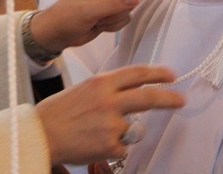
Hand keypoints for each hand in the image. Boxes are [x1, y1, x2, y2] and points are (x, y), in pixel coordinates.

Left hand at [31, 0, 140, 53]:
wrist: (57, 35)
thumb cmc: (64, 17)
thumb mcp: (88, 10)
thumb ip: (112, 4)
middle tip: (119, 8)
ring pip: (129, 1)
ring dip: (117, 14)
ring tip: (99, 20)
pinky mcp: (110, 12)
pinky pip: (125, 15)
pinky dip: (115, 24)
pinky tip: (100, 26)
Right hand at [36, 65, 184, 164]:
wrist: (40, 134)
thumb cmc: (59, 112)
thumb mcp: (85, 89)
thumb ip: (108, 89)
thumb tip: (132, 90)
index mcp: (101, 83)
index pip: (136, 73)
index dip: (157, 74)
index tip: (171, 75)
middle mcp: (108, 100)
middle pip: (148, 98)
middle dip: (169, 99)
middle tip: (181, 99)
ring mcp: (110, 124)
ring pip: (134, 128)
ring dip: (124, 132)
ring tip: (99, 132)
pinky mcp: (110, 144)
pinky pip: (123, 147)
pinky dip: (113, 148)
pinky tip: (94, 143)